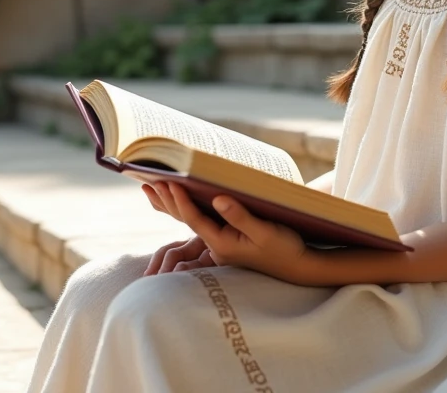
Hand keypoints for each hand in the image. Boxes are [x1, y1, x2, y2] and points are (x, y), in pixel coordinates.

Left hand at [146, 181, 308, 282]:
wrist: (296, 267)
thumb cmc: (285, 248)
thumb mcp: (266, 231)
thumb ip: (241, 217)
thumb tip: (217, 199)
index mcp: (223, 243)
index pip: (195, 220)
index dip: (180, 201)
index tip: (169, 182)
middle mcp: (217, 245)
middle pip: (186, 221)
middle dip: (167, 200)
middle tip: (150, 181)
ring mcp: (220, 244)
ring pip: (189, 221)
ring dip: (170, 204)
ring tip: (151, 187)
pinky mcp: (226, 240)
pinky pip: (199, 222)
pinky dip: (184, 209)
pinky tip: (174, 201)